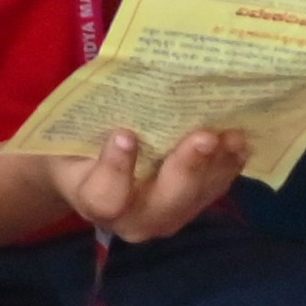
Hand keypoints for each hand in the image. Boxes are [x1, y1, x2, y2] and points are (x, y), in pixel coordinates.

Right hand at [42, 119, 251, 245]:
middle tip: (204, 137)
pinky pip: (212, 192)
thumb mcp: (66, 139)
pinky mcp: (189, 210)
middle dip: (187, 168)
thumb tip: (117, 85)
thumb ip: (87, 128)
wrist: (85, 179)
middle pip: (165, 202)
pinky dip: (227, 167)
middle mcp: (133, 221)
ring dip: (217, 167)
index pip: (106, 196)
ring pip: (196, 197)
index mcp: (94, 202)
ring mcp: (167, 219)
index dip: (116, 168)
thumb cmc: (71, 151)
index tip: (124, 135)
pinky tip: (239, 145)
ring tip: (232, 137)